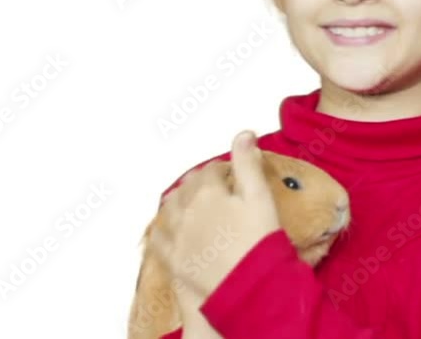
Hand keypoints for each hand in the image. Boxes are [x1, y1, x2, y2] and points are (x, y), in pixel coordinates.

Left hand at [151, 130, 281, 304]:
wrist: (252, 287)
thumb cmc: (261, 242)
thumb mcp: (261, 197)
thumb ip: (248, 163)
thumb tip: (244, 134)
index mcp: (208, 191)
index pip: (211, 171)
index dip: (222, 170)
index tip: (230, 174)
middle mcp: (187, 209)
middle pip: (188, 187)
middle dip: (199, 182)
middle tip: (212, 187)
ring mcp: (178, 235)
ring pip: (170, 208)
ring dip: (178, 200)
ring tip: (188, 201)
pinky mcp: (175, 260)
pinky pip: (159, 239)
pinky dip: (161, 229)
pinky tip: (164, 228)